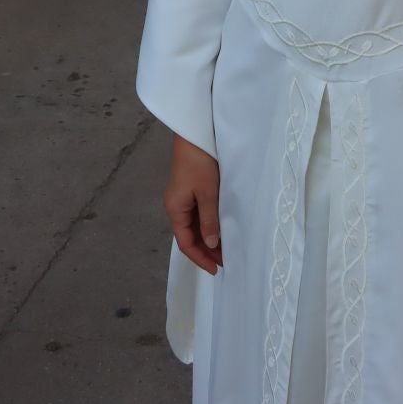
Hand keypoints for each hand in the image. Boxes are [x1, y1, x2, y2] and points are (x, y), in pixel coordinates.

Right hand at [163, 135, 222, 274]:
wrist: (195, 134)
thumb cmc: (199, 163)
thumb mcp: (207, 193)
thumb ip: (209, 220)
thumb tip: (210, 245)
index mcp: (175, 209)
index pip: (185, 242)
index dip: (200, 258)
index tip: (216, 269)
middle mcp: (176, 206)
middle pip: (189, 236)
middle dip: (206, 251)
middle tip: (226, 262)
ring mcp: (183, 198)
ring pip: (195, 226)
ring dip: (208, 238)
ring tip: (226, 249)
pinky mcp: (190, 190)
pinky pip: (198, 214)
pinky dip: (209, 225)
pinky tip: (221, 229)